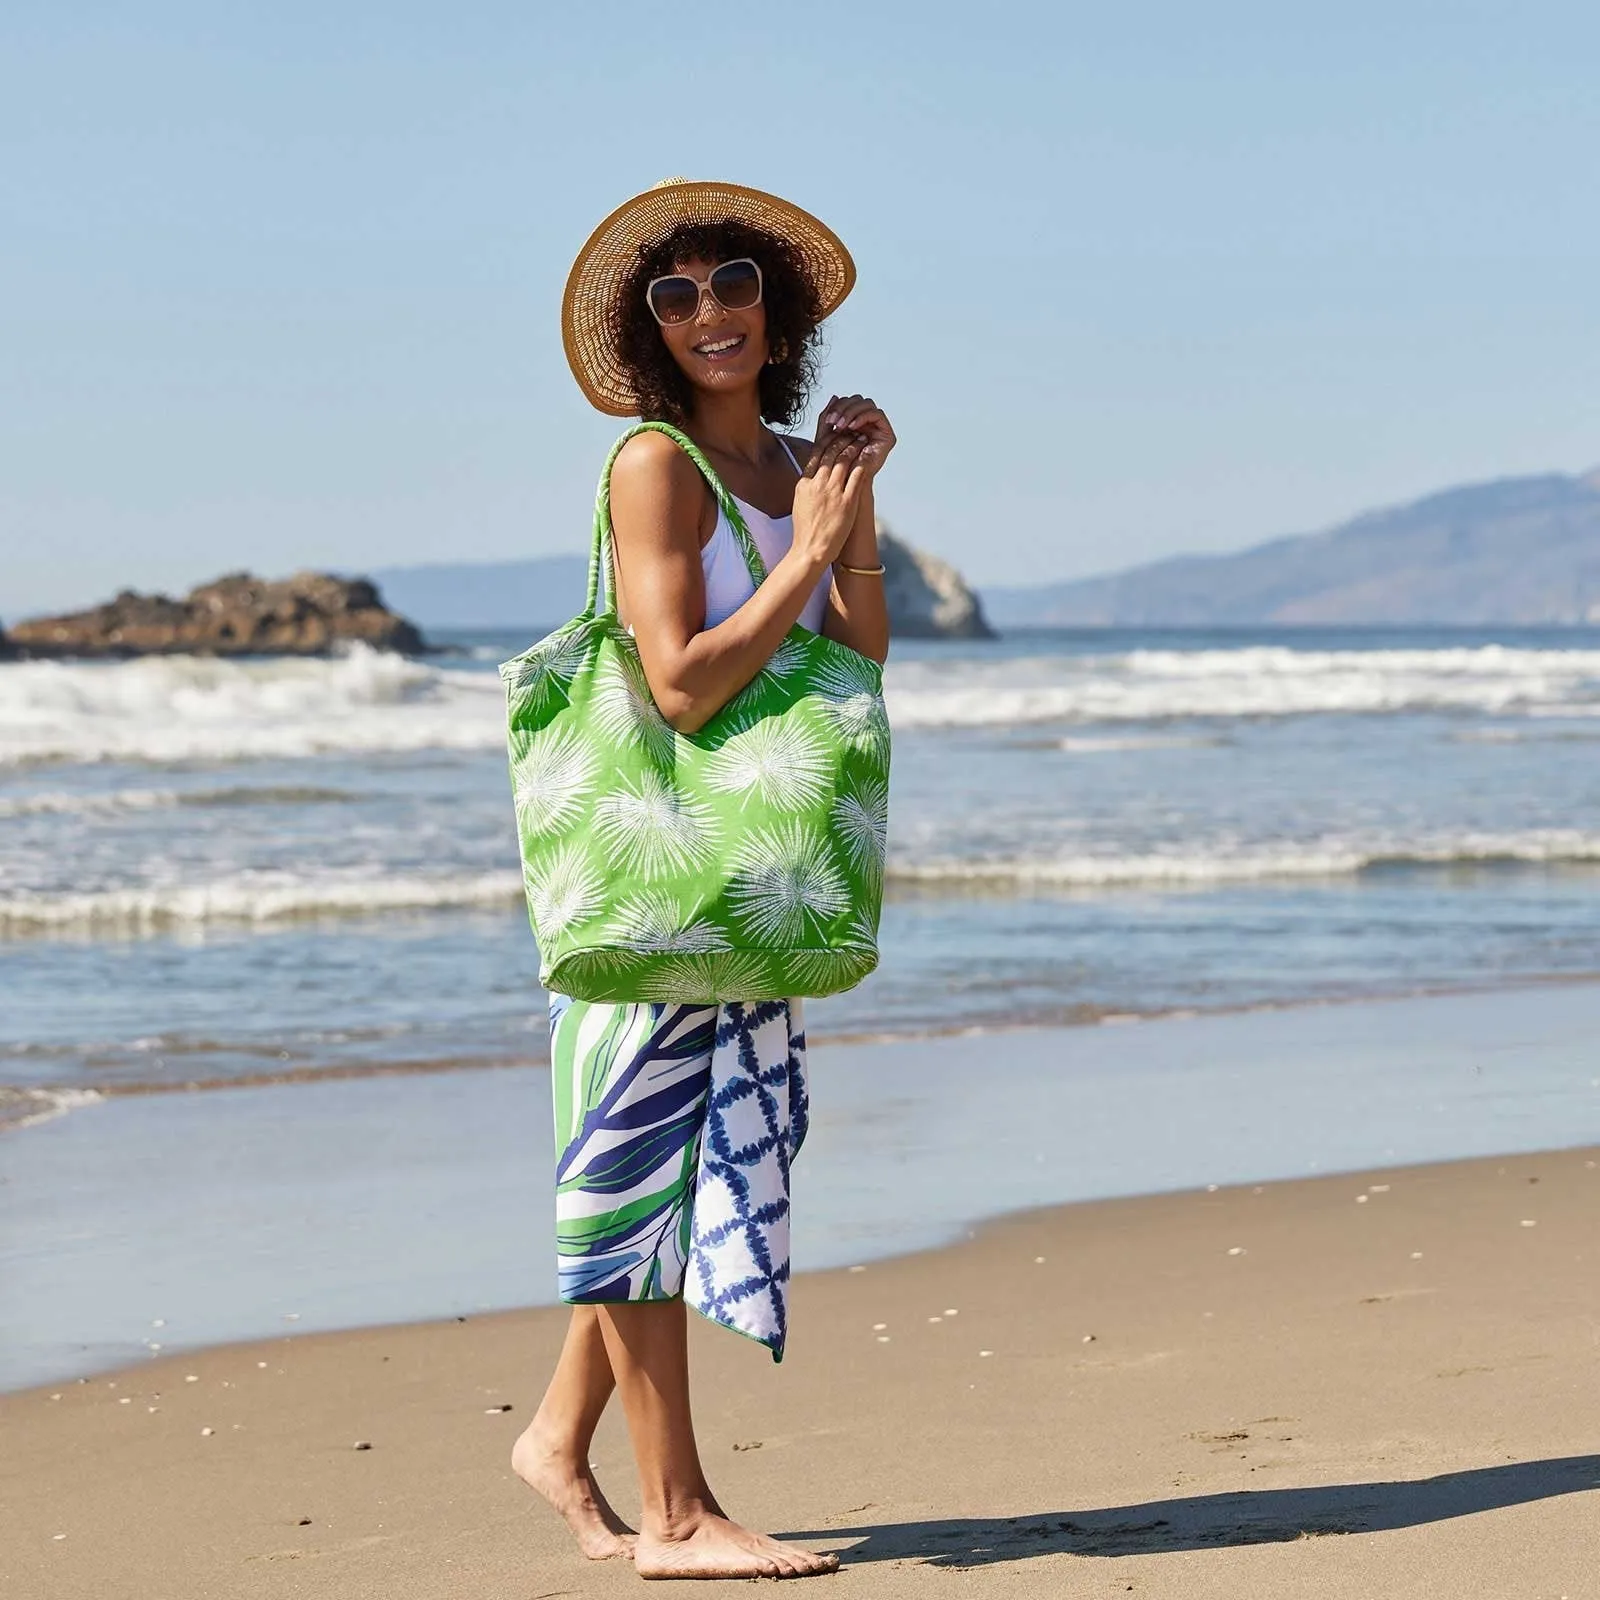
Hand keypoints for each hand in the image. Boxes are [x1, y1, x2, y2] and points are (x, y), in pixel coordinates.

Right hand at [791, 429, 869, 567]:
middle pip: (831, 452)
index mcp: (804, 482)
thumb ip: (807, 485)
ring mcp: (832, 492)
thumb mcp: (800, 502)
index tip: (836, 432)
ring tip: (862, 437)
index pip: (816, 454)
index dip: (827, 440)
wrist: (810, 550)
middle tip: (852, 430)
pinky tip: (869, 454)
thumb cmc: (805, 530)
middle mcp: (817, 483)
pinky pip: (857, 475)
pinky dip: (863, 461)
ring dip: (854, 445)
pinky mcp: (847, 501)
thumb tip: (812, 474)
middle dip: (842, 438)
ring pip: (844, 460)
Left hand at [817, 393, 895, 478]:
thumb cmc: (834, 463)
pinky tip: (852, 427)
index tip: (828, 419)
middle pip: (858, 400)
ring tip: (841, 425)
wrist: (844, 483)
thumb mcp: (826, 436)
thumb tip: (834, 396)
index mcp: (854, 420)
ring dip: (852, 411)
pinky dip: (863, 417)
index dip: (838, 406)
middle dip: (844, 408)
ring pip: (867, 404)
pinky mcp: (887, 434)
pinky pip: (877, 415)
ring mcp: (878, 427)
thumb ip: (827, 418)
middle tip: (834, 421)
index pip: (848, 401)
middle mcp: (867, 422)